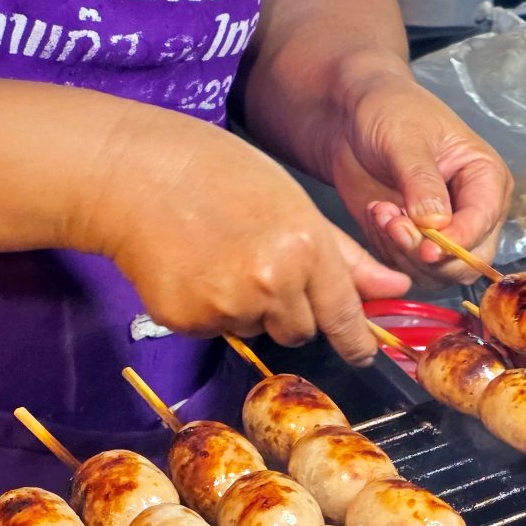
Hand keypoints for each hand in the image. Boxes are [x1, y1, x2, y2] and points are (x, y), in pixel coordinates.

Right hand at [72, 107, 409, 363]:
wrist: (129, 172)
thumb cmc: (216, 174)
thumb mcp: (293, 202)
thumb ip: (345, 256)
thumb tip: (397, 289)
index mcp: (305, 247)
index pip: (343, 315)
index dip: (356, 341)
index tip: (364, 353)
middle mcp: (272, 283)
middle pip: (301, 331)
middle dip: (290, 311)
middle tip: (259, 266)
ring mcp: (227, 305)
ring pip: (255, 330)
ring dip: (247, 308)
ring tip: (218, 256)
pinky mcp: (188, 320)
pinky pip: (214, 330)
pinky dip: (207, 309)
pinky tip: (191, 268)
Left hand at [326, 72, 511, 284]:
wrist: (351, 118)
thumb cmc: (388, 110)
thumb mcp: (405, 138)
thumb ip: (422, 181)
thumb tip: (438, 223)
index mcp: (486, 179)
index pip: (484, 223)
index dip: (458, 242)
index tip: (428, 249)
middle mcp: (474, 212)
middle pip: (468, 261)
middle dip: (427, 253)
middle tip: (393, 224)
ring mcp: (446, 233)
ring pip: (437, 273)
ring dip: (403, 252)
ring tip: (380, 211)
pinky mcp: (417, 244)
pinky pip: (408, 269)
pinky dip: (388, 251)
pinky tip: (376, 216)